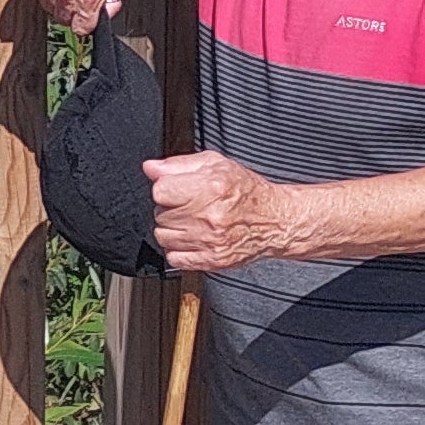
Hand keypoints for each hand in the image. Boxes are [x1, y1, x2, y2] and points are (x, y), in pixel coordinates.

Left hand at [148, 151, 306, 273]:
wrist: (274, 220)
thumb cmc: (246, 191)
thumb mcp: (215, 164)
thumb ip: (178, 165)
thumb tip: (150, 168)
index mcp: (210, 188)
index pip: (159, 191)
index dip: (165, 189)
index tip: (177, 189)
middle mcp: (208, 216)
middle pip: (160, 214)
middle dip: (171, 208)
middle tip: (189, 205)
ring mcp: (209, 241)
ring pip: (163, 236)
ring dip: (173, 229)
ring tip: (192, 221)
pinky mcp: (211, 260)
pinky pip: (173, 257)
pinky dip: (178, 249)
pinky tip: (193, 238)